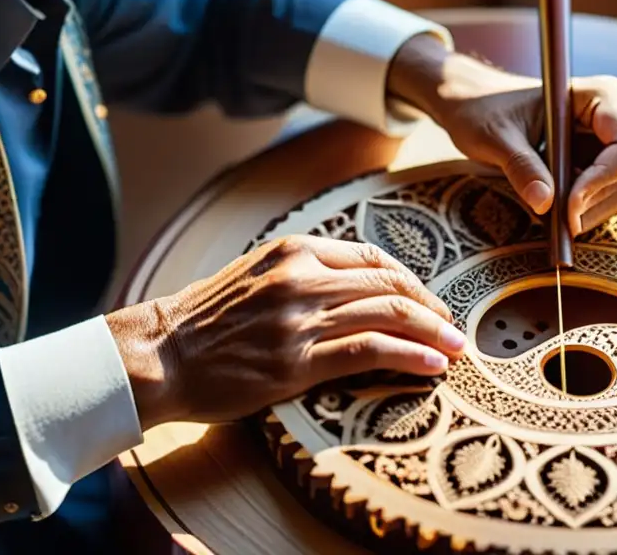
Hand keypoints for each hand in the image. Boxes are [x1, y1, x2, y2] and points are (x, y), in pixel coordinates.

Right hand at [105, 235, 464, 428]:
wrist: (161, 353)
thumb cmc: (207, 319)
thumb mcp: (255, 274)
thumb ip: (302, 272)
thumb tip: (353, 286)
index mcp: (293, 250)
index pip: (371, 258)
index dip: (410, 281)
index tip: (429, 301)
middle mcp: (301, 277)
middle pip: (388, 285)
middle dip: (430, 308)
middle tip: (453, 327)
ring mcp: (300, 318)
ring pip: (386, 315)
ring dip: (431, 333)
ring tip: (455, 348)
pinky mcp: (296, 361)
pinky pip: (368, 352)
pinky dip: (408, 357)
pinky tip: (431, 367)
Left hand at [387, 35, 616, 236]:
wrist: (475, 107)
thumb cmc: (483, 110)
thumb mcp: (495, 138)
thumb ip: (521, 167)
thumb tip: (544, 204)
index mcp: (602, 95)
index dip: (604, 178)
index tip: (569, 205)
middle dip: (597, 201)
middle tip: (560, 222)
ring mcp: (612, 141)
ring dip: (593, 210)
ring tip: (553, 215)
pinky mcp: (601, 163)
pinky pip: (609, 195)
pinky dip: (586, 210)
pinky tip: (555, 208)